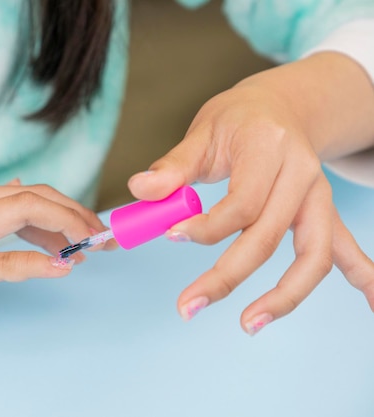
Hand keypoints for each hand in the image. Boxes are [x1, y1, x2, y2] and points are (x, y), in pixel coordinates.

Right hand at [0, 182, 113, 343]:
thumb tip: (14, 192)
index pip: (24, 192)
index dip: (62, 208)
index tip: (81, 230)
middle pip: (35, 195)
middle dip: (75, 213)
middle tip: (99, 237)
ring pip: (25, 212)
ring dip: (67, 228)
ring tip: (89, 250)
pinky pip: (0, 262)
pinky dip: (35, 264)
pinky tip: (60, 270)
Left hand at [128, 53, 373, 334]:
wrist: (282, 106)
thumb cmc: (238, 119)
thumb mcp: (203, 130)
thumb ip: (174, 165)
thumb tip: (139, 190)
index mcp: (270, 149)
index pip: (242, 203)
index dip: (206, 227)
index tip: (171, 236)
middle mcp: (302, 175)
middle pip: (269, 237)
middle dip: (227, 277)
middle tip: (187, 307)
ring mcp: (318, 197)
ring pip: (312, 254)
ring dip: (285, 296)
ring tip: (249, 323)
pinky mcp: (324, 213)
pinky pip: (348, 249)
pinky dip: (365, 279)